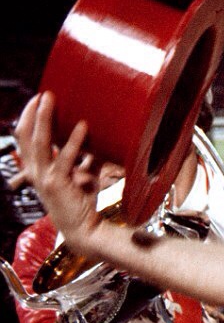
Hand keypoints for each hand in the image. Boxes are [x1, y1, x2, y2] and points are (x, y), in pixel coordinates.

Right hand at [14, 93, 101, 249]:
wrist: (85, 229)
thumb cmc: (82, 202)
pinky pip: (64, 158)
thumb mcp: (84, 176)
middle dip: (32, 113)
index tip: (39, 99)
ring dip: (44, 119)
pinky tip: (84, 126)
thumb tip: (98, 143)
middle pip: (25, 136)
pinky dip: (74, 141)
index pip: (25, 139)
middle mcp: (36, 172)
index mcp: (38, 169)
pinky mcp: (58, 184)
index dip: (29, 118)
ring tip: (52, 100)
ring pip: (39, 143)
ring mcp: (44, 178)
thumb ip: (87, 160)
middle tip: (44, 93)